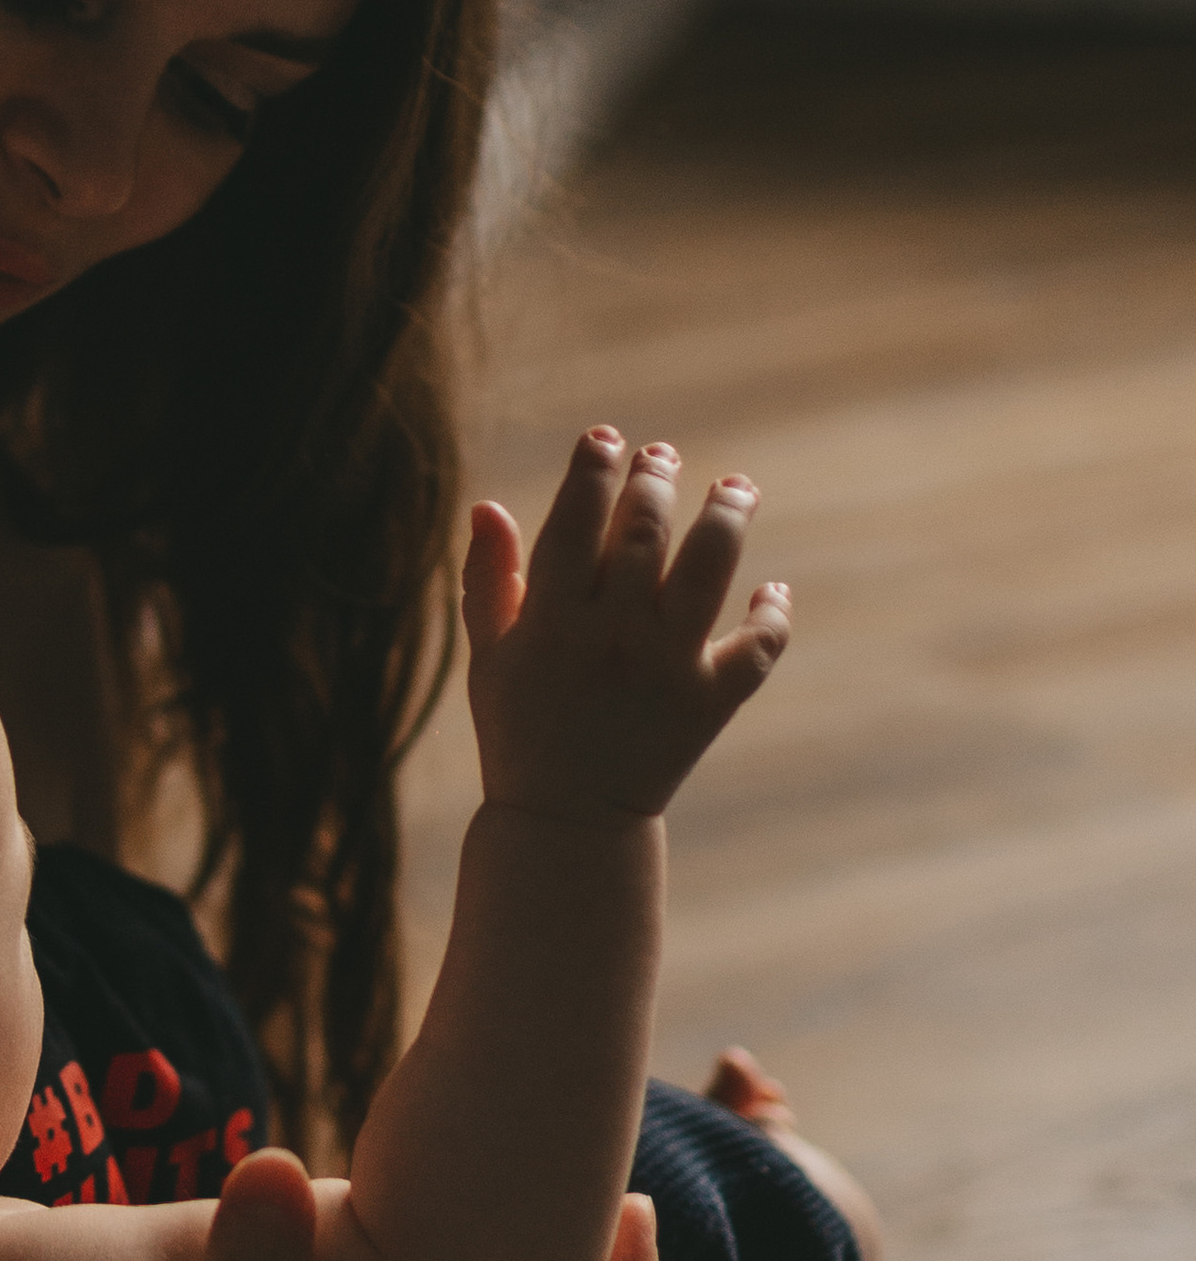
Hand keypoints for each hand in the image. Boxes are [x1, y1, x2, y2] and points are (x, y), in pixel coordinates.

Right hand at [466, 428, 789, 825]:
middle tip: (663, 458)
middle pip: (645, 535)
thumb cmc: (520, 726)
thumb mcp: (490, 656)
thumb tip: (489, 504)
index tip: (607, 438)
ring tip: (736, 488)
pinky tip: (771, 591)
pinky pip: (756, 648)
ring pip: (709, 571)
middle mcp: (610, 639)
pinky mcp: (708, 704)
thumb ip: (489, 579)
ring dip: (728, 517)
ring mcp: (665, 670)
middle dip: (656, 481)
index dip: (592, 470)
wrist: (566, 822)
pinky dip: (771, 616)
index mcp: (549, 624)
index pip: (575, 523)